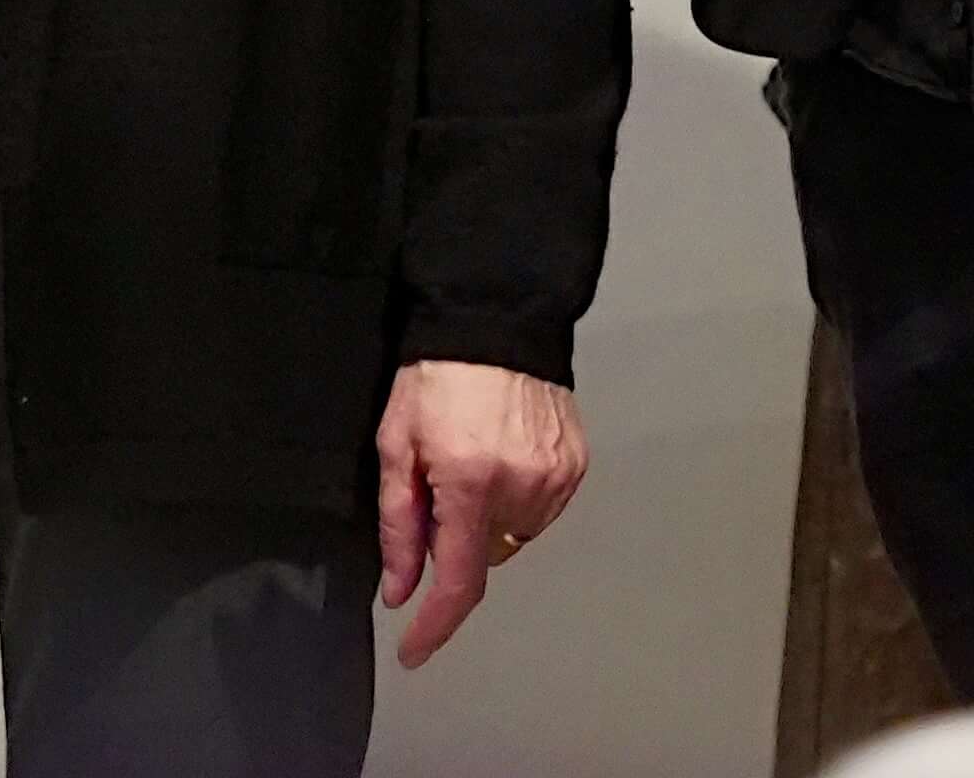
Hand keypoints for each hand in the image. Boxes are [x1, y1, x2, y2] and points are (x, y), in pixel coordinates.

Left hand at [376, 358, 583, 666]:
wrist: (496, 321)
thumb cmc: (436, 378)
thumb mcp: (397, 448)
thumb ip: (399, 527)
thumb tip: (402, 589)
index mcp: (470, 482)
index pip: (459, 579)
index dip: (435, 625)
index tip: (414, 652)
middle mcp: (522, 485)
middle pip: (485, 554)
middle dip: (459, 540)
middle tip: (440, 492)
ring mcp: (556, 474)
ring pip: (515, 534)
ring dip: (491, 519)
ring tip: (476, 463)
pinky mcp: (576, 461)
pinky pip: (542, 507)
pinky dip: (519, 497)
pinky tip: (505, 456)